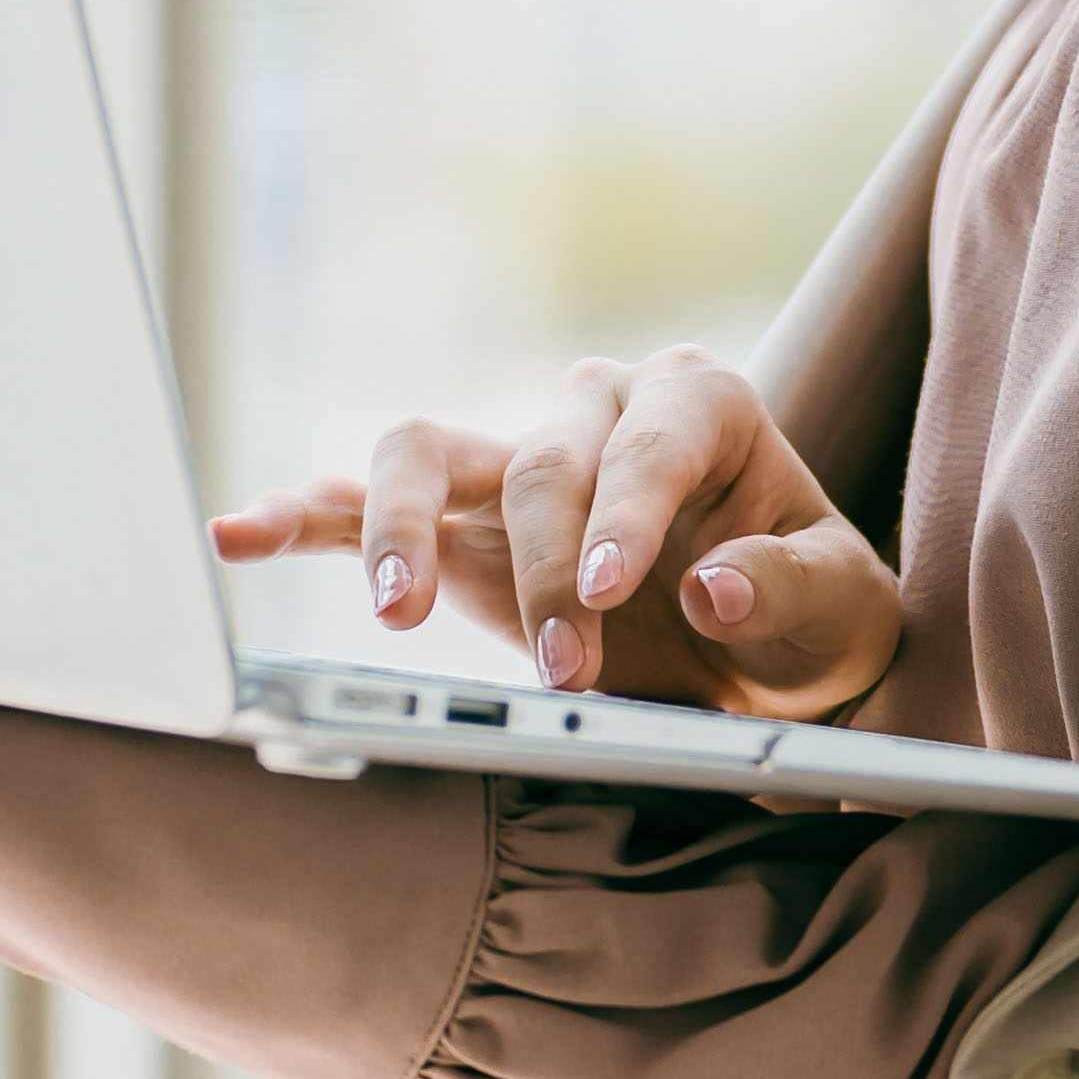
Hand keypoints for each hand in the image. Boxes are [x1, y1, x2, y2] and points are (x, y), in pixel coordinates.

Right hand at [207, 348, 900, 720]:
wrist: (768, 654)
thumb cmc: (804, 611)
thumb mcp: (838, 607)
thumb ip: (784, 589)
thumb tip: (714, 585)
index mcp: (698, 403)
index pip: (649, 444)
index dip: (626, 514)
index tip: (608, 591)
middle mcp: (597, 410)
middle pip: (543, 466)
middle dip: (549, 573)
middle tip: (573, 676)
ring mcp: (514, 462)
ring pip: (426, 453)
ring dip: (404, 528)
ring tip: (393, 610)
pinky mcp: (453, 523)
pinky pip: (362, 506)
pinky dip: (301, 518)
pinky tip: (240, 534)